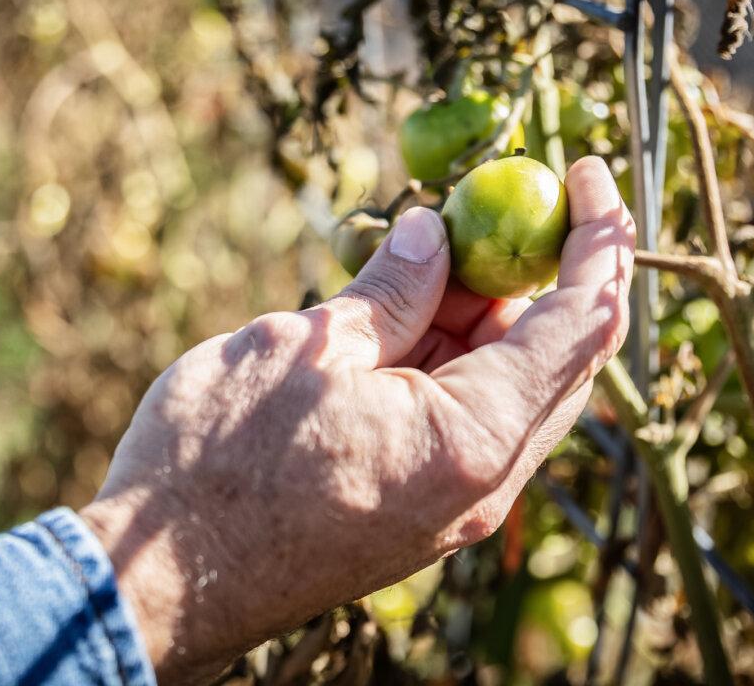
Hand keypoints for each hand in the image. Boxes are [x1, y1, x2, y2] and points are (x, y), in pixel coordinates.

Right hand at [81, 156, 635, 683]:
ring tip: (426, 257)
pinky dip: (448, 358)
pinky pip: (460, 419)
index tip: (585, 173)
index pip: (579, 325)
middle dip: (535, 273)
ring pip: (502, 387)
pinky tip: (402, 317)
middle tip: (490, 207)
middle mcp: (481, 485)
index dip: (594, 240)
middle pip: (553, 358)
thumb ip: (388, 292)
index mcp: (471, 440)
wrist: (159, 581)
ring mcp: (449, 505)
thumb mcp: (304, 348)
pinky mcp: (414, 508)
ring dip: (482, 315)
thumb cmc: (218, 464)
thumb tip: (435, 236)